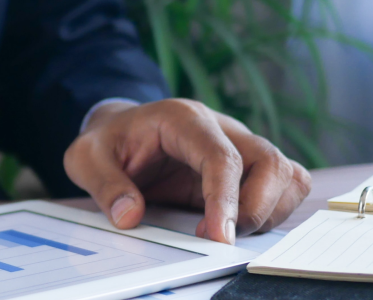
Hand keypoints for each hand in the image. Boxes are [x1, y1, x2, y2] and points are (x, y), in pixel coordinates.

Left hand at [64, 99, 310, 243]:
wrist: (120, 131)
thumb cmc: (108, 142)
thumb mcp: (86, 158)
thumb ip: (105, 185)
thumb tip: (130, 216)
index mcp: (185, 120)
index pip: (222, 156)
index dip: (226, 198)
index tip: (218, 237)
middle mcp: (222, 129)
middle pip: (270, 162)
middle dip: (256, 208)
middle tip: (220, 239)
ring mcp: (240, 147)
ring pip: (286, 174)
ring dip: (269, 211)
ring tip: (226, 232)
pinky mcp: (246, 169)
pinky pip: (284, 186)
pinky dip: (274, 210)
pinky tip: (238, 225)